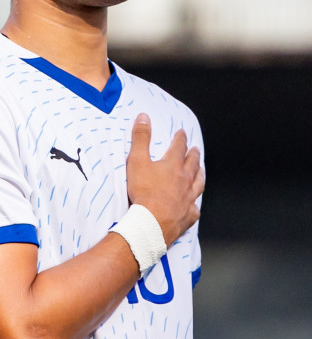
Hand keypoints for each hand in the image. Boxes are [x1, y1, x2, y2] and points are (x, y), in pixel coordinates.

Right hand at [126, 114, 202, 244]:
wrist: (153, 220)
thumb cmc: (144, 192)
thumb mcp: (137, 161)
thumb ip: (141, 138)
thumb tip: (144, 117)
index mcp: (173, 165)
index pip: (179, 147)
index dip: (180, 139)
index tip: (182, 133)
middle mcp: (185, 179)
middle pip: (193, 164)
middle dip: (194, 155)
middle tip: (195, 149)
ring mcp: (189, 197)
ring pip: (198, 183)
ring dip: (200, 175)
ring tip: (200, 171)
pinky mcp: (188, 214)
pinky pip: (194, 207)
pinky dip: (194, 203)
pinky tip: (193, 204)